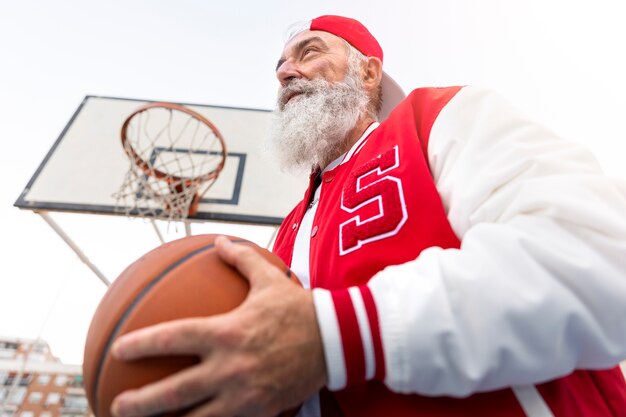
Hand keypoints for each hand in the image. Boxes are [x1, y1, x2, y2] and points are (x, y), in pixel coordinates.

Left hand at [110, 235, 327, 416]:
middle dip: (140, 403)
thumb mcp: (269, 279)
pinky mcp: (260, 411)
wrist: (337, 340)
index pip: (173, 338)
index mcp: (226, 332)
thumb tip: (221, 241)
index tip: (119, 351)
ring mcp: (244, 394)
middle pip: (174, 392)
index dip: (141, 345)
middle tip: (117, 406)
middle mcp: (230, 367)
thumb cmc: (299, 308)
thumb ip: (241, 258)